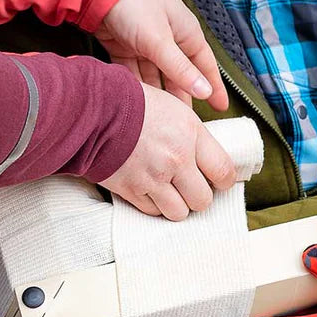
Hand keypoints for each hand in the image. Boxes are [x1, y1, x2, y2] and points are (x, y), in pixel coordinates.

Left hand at [93, 0, 227, 107]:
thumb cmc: (136, 2)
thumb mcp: (160, 40)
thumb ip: (180, 69)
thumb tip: (204, 92)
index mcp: (186, 34)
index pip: (205, 66)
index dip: (213, 88)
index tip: (220, 108)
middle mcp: (169, 39)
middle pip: (179, 75)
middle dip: (181, 97)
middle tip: (183, 123)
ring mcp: (145, 42)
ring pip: (155, 75)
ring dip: (156, 94)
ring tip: (159, 118)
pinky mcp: (123, 45)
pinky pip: (133, 71)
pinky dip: (135, 84)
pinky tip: (136, 100)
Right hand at [99, 84, 235, 219]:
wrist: (91, 109)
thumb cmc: (133, 103)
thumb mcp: (174, 108)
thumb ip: (194, 135)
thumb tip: (209, 157)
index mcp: (190, 134)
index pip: (224, 172)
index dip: (224, 181)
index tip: (219, 181)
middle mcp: (175, 160)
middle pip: (203, 200)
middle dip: (199, 196)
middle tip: (192, 187)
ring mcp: (153, 178)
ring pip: (179, 213)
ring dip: (177, 205)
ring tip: (170, 191)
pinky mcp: (130, 190)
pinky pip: (152, 212)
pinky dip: (153, 205)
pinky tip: (150, 190)